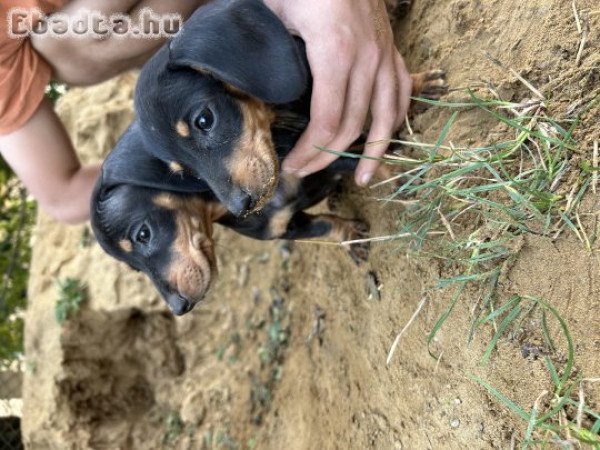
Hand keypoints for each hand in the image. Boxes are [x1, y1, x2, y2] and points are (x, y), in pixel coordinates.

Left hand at [264, 0, 411, 185]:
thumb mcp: (275, 11)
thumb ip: (268, 53)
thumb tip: (252, 90)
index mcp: (335, 53)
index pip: (327, 120)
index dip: (310, 150)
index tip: (291, 165)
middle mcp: (367, 59)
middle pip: (353, 125)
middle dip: (327, 155)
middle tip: (305, 171)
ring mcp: (384, 55)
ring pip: (387, 115)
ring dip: (375, 151)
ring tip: (364, 178)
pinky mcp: (391, 49)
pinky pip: (402, 92)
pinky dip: (396, 119)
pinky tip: (386, 138)